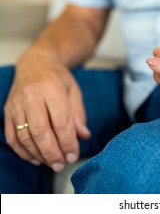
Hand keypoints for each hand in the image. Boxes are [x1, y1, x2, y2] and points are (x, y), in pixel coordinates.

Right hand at [4, 53, 90, 171]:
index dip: (67, 142)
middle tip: (62, 164)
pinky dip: (23, 151)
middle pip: (40, 131)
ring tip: (51, 163)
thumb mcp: (74, 92)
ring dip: (38, 154)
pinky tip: (35, 158)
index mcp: (52, 89)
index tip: (73, 155)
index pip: (60, 121)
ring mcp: (16, 104)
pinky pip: (12, 136)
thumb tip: (83, 136)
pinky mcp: (8, 111)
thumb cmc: (58, 79)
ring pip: (24, 135)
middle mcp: (31, 96)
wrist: (36, 63)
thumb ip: (78, 114)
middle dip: (52, 152)